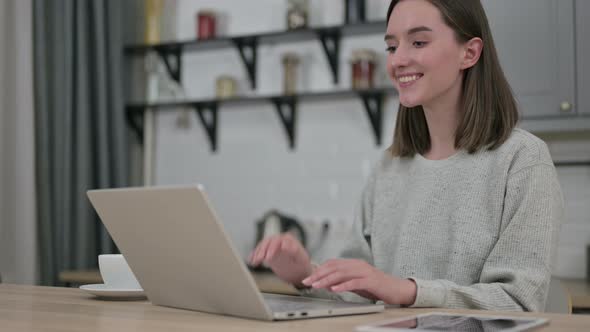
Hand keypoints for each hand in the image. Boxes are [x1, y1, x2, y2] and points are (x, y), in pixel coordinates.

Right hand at [248, 233, 312, 285]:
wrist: (298, 269)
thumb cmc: (302, 264)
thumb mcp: (301, 259)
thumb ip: (296, 252)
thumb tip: (290, 247)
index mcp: (289, 239)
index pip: (280, 241)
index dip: (274, 248)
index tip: (270, 257)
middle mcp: (279, 239)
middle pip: (269, 242)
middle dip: (264, 250)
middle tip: (262, 259)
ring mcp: (272, 244)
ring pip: (263, 246)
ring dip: (258, 253)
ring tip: (255, 262)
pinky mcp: (267, 251)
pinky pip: (259, 251)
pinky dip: (254, 255)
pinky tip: (251, 261)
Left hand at [301, 258, 416, 304]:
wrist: (398, 289)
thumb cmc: (377, 286)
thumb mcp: (356, 283)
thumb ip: (343, 281)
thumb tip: (326, 283)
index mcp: (354, 264)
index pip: (332, 264)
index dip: (319, 270)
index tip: (308, 278)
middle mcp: (358, 265)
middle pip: (334, 267)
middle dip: (319, 275)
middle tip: (308, 282)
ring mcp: (365, 272)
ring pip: (342, 274)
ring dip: (327, 280)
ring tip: (317, 285)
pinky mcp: (371, 281)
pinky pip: (355, 282)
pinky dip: (343, 285)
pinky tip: (335, 289)